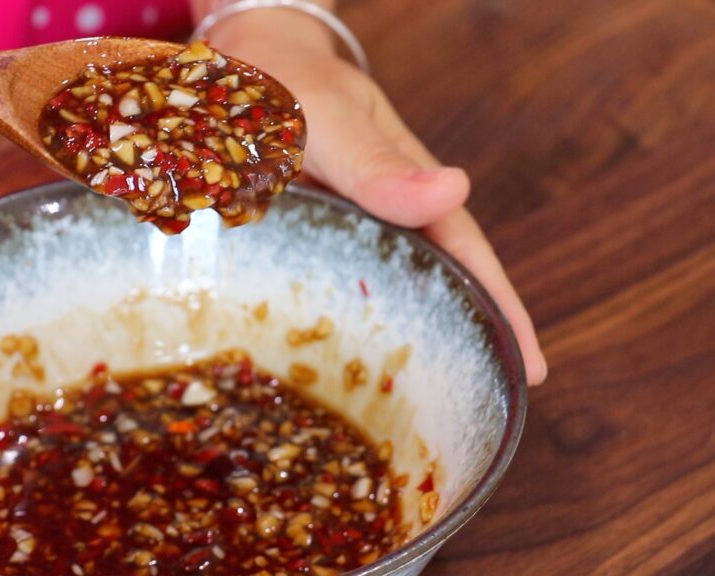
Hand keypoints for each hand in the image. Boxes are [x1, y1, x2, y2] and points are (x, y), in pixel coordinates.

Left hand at [205, 10, 547, 384]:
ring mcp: (339, 233)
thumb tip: (453, 191)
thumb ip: (375, 161)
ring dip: (396, 344)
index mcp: (406, 191)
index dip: (499, 312)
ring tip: (407, 406)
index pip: (465, 260)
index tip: (532, 370)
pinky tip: (325, 362)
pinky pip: (320, 289)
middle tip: (473, 409)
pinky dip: (330, 325)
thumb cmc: (292, 82)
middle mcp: (379, 219)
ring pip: (376, 297)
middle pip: (430, 289)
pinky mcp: (297, 240)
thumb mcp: (332, 117)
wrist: (241, 61)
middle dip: (457, 344)